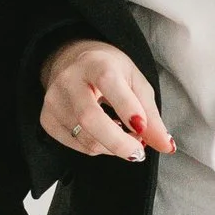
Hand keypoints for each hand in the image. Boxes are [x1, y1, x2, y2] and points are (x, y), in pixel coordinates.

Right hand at [41, 37, 175, 163]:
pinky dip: (96, 147)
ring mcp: (53, 101)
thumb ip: (152, 115)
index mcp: (96, 63)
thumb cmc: (110, 71)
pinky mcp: (46, 119)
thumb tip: (167, 146)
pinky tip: (103, 134)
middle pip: (90, 118)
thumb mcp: (136, 83)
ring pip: (85, 138)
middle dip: (118, 143)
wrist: (71, 62)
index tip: (143, 129)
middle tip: (139, 153)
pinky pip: (76, 145)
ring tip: (125, 138)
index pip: (109, 83)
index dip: (127, 109)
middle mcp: (69, 80)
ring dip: (112, 147)